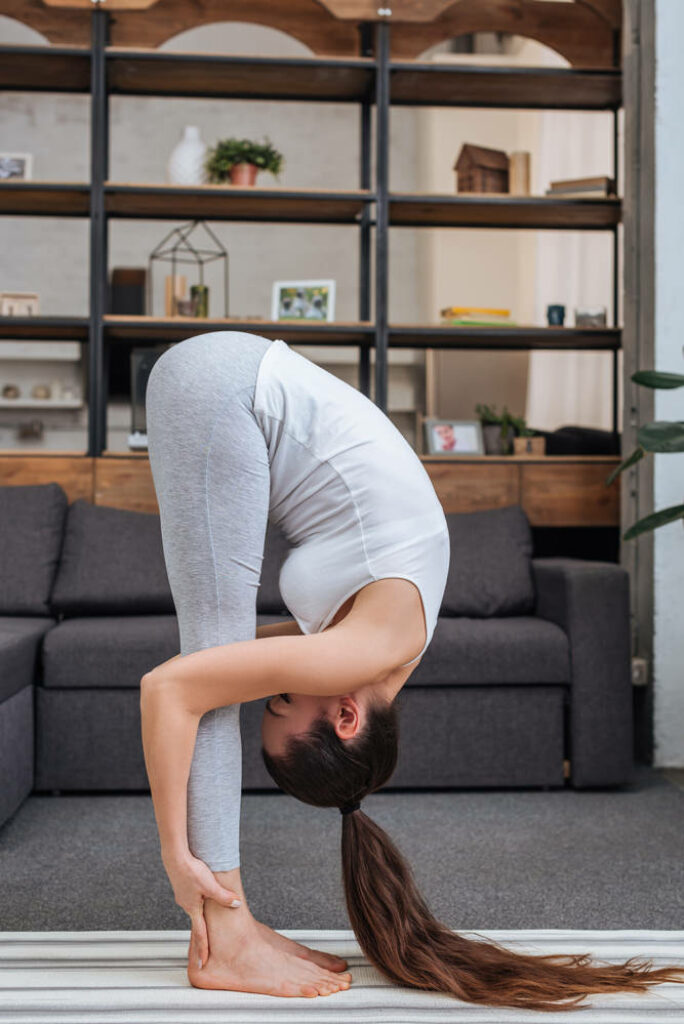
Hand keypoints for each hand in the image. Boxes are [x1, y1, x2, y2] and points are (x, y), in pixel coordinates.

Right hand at [162, 849, 241, 967]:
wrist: (175, 855)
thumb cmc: (191, 870)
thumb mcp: (211, 885)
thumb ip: (224, 897)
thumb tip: (236, 903)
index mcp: (192, 908)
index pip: (200, 934)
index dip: (202, 949)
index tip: (202, 963)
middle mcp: (186, 904)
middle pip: (197, 920)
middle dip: (202, 932)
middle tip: (205, 944)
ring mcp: (183, 894)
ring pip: (195, 906)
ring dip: (201, 911)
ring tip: (207, 915)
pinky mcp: (183, 885)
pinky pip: (193, 895)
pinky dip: (198, 898)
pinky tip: (201, 891)